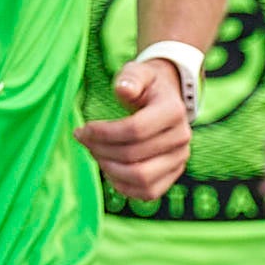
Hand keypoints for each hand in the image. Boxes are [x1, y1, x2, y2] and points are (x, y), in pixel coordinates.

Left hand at [77, 54, 193, 201]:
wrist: (166, 99)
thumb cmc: (146, 85)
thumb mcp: (138, 72)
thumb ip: (130, 78)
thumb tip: (123, 90)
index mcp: (174, 111)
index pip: (135, 130)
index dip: (103, 133)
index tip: (83, 129)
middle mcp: (181, 138)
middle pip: (133, 156)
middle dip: (101, 150)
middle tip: (84, 140)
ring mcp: (180, 159)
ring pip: (141, 178)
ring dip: (110, 169)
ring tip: (96, 153)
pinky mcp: (173, 174)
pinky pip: (147, 192)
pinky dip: (123, 185)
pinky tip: (109, 168)